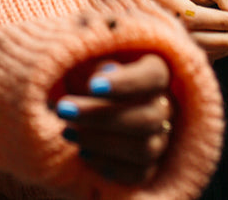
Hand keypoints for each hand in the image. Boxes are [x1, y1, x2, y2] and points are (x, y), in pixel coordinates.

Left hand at [55, 53, 173, 184]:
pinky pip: (139, 173)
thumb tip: (101, 72)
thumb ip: (94, 55)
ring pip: (144, 149)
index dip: (125, 83)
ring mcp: (160, 137)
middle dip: (100, 116)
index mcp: (156, 71)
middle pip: (147, 118)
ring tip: (67, 132)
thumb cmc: (85, 68)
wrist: (81, 95)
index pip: (153, 77)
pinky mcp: (149, 163)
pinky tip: (83, 153)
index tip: (91, 85)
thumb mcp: (87, 54)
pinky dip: (109, 166)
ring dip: (100, 142)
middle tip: (63, 110)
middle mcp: (164, 106)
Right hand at [150, 0, 227, 60]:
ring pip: (197, 46)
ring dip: (225, 46)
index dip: (221, 22)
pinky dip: (218, 50)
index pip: (192, 15)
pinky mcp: (177, 39)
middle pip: (194, 35)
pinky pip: (198, 50)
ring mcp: (166, 29)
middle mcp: (160, 14)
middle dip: (226, 38)